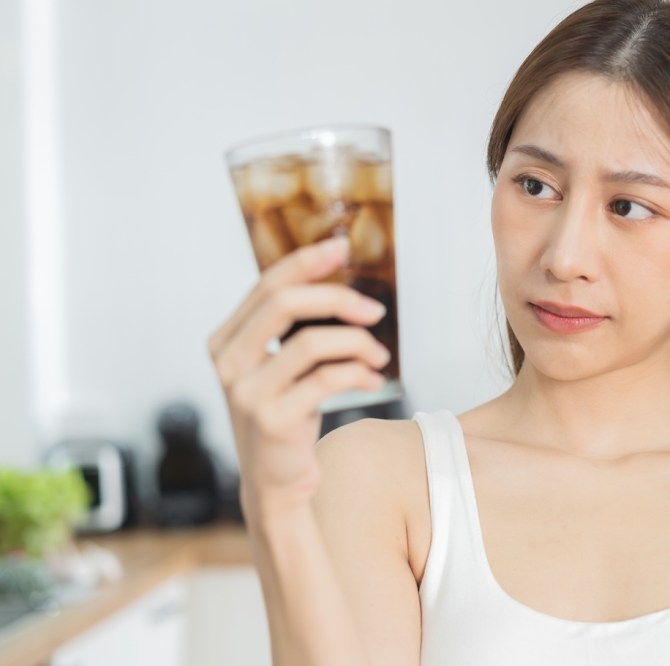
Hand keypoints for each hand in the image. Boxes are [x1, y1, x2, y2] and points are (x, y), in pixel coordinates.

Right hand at [207, 237, 391, 519]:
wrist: (276, 485)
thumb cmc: (287, 416)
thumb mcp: (282, 367)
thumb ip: (294, 329)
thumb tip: (341, 282)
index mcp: (225, 341)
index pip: (267, 285)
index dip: (306, 262)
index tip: (342, 248)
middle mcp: (228, 363)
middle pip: (284, 303)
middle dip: (338, 298)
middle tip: (376, 309)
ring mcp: (247, 393)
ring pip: (312, 342)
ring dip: (358, 343)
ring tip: (380, 355)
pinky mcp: (272, 420)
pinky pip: (327, 379)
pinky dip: (359, 373)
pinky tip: (373, 380)